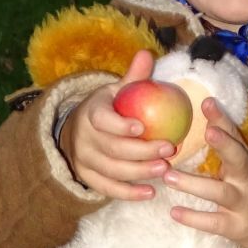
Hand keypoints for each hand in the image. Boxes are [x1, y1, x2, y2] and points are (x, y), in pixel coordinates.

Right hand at [59, 50, 176, 200]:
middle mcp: (84, 138)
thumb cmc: (108, 109)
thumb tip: (147, 54)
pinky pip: (108, 188)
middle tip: (169, 150)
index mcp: (91, 112)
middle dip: (142, 151)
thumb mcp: (115, 92)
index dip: (119, 125)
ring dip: (139, 172)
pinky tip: (150, 192)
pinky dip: (128, 193)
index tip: (141, 127)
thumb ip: (133, 78)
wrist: (77, 131)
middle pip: (112, 148)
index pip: (102, 119)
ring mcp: (84, 160)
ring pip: (112, 170)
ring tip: (165, 169)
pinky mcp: (88, 178)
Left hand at [163, 97, 247, 247]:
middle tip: (206, 132)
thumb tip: (207, 102)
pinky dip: (195, 218)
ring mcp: (241, 203)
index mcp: (246, 159)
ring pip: (219, 192)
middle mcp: (246, 178)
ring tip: (168, 177)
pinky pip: (214, 222)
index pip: (234, 135)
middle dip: (224, 144)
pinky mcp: (235, 226)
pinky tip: (174, 212)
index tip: (207, 103)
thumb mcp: (247, 160)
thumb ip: (227, 136)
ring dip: (194, 184)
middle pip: (237, 158)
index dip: (221, 119)